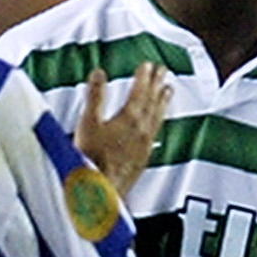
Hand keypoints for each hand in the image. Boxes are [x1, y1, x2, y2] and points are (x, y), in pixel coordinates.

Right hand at [76, 61, 170, 197]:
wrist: (99, 192)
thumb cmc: (91, 159)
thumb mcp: (88, 122)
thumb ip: (95, 96)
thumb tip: (99, 73)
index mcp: (129, 118)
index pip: (140, 91)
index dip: (144, 76)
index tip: (148, 64)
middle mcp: (142, 130)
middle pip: (153, 102)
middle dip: (157, 84)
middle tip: (162, 70)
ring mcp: (144, 146)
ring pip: (157, 118)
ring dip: (162, 102)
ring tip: (168, 91)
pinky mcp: (142, 159)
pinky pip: (155, 134)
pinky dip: (158, 122)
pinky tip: (157, 124)